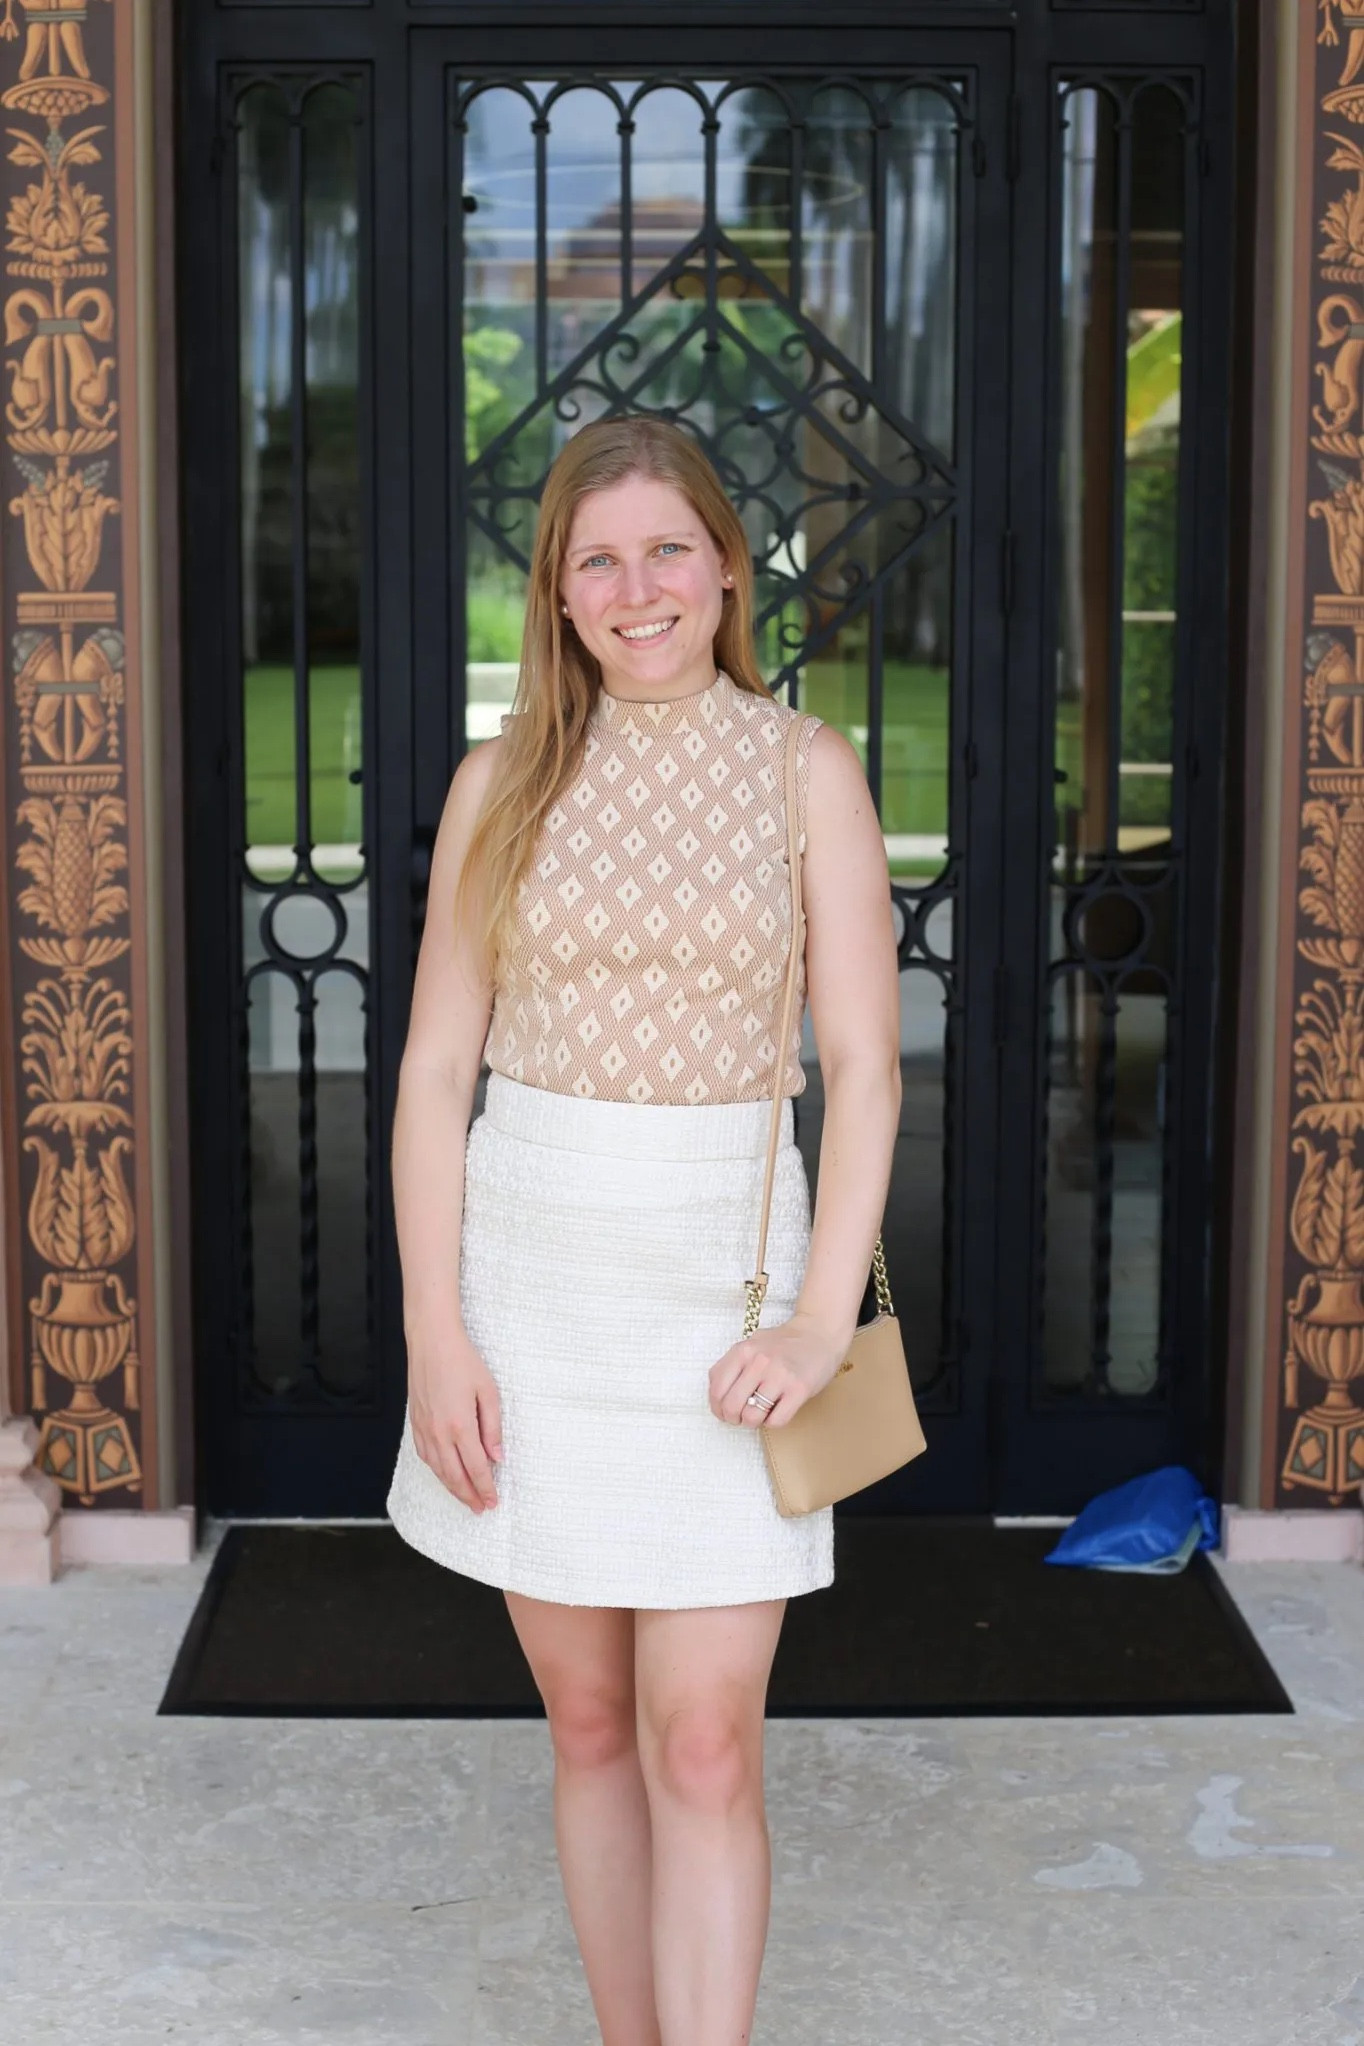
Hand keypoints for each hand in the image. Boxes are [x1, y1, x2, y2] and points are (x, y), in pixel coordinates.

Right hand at [407, 1326, 502, 1511]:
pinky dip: (437, 1472)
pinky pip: (426, 1457)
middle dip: (469, 1496)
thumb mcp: (489, 1391)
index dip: (485, 1488)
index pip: (476, 1468)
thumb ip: (493, 1428)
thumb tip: (497, 1457)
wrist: (431, 1342)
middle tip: (481, 1509)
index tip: (493, 1502)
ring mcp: (424, 1429)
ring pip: (438, 1470)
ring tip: (466, 1499)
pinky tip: (445, 1475)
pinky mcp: (415, 1423)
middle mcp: (439, 1433)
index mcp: (460, 1426)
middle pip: (455, 1476)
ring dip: (453, 1488)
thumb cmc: (463, 1362)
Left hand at [708, 1310, 848, 1429]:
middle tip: (741, 1417)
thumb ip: (733, 1364)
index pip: (716, 1389)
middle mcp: (759, 1362)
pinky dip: (773, 1421)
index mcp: (743, 1350)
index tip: (724, 1412)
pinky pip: (776, 1420)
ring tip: (760, 1414)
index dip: (717, 1408)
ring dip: (753, 1422)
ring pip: (752, 1416)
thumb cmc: (784, 1343)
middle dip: (733, 1418)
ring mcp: (780, 1375)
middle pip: (731, 1406)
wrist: (820, 1333)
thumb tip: (717, 1394)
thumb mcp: (752, 1344)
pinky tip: (777, 1411)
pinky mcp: (799, 1389)